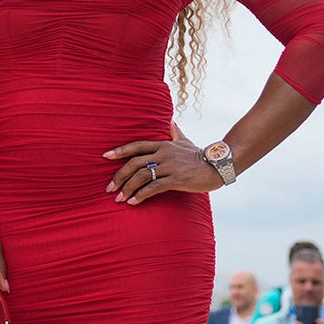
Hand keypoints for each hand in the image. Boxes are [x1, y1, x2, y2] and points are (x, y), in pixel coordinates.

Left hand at [103, 121, 222, 204]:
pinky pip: (154, 188)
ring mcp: (169, 167)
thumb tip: (171, 121)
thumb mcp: (185, 141)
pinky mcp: (176, 180)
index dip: (120, 150)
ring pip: (141, 176)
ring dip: (127, 188)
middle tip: (109, 188)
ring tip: (119, 198)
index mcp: (162, 144)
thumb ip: (175, 132)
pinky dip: (141, 195)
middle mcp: (163, 154)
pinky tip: (133, 202)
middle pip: (134, 163)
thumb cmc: (199, 155)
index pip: (136, 145)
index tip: (105, 156)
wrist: (217, 166)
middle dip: (119, 176)